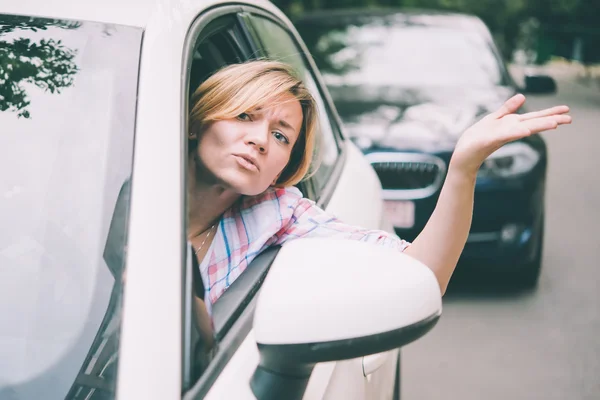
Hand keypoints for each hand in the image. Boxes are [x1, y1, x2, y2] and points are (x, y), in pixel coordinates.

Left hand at [451, 94, 571, 175]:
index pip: (534, 118)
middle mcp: (509, 130)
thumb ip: (507, 108)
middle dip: (551, 120)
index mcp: (511, 124)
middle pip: (533, 123)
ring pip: (522, 129)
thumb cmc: (477, 138)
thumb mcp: (493, 118)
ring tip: (554, 124)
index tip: (567, 110)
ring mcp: (500, 136)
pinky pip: (504, 135)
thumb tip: (522, 96)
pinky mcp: (489, 140)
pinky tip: (525, 130)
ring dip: (537, 126)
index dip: (550, 113)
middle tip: (570, 119)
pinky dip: (514, 132)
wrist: (464, 155)